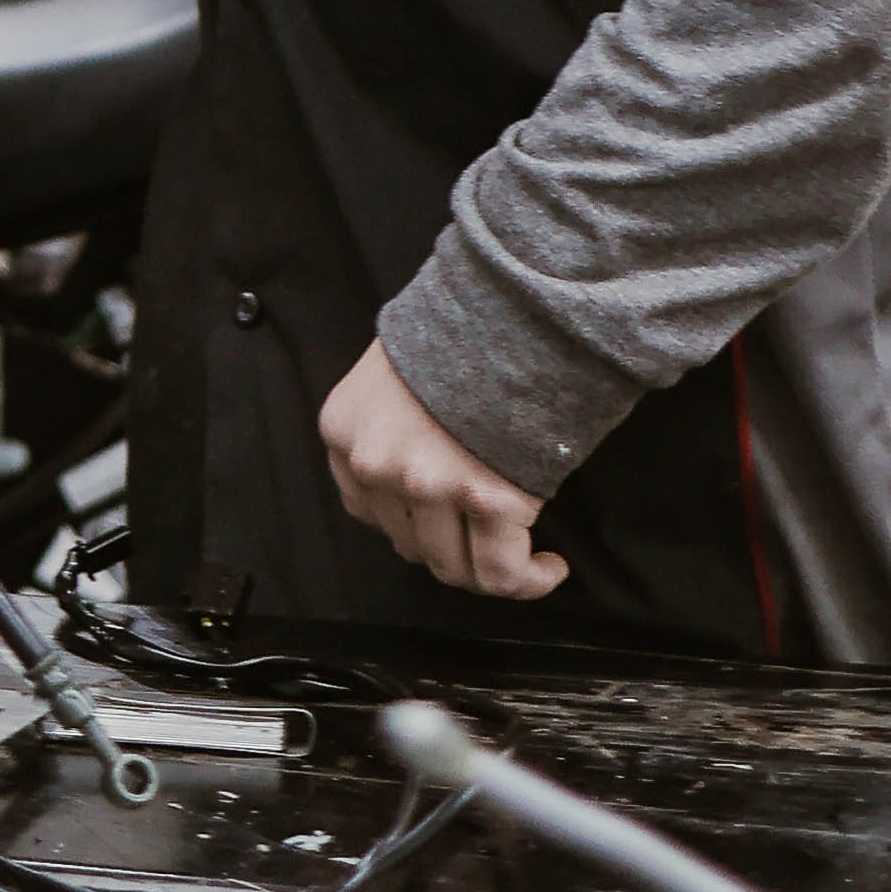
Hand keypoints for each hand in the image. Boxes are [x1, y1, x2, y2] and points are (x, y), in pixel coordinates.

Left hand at [319, 340, 567, 600]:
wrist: (508, 311)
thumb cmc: (459, 336)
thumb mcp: (392, 376)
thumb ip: (387, 430)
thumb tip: (415, 482)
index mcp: (342, 432)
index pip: (367, 511)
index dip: (411, 523)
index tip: (444, 521)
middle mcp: (374, 464)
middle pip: (410, 544)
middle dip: (451, 546)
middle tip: (486, 536)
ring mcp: (426, 485)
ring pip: (455, 568)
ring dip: (491, 570)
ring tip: (524, 553)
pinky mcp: (485, 500)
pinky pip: (503, 574)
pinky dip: (529, 580)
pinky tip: (547, 565)